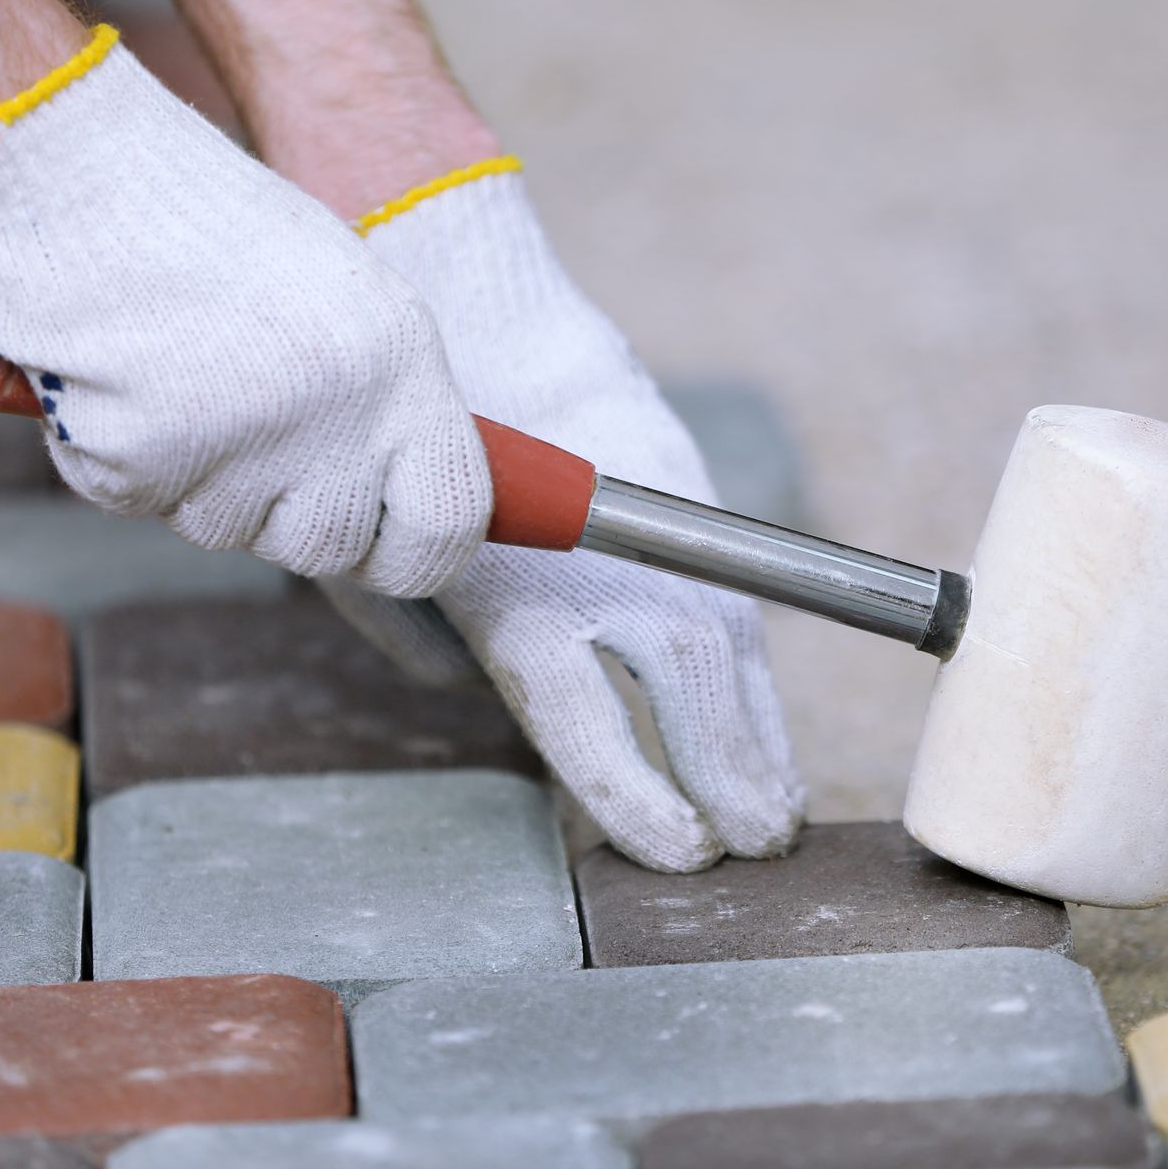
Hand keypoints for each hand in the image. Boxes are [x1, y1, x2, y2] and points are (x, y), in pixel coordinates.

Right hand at [0, 29, 488, 595]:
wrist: (80, 169)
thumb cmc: (218, 231)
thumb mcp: (346, 304)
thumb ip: (384, 410)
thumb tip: (397, 511)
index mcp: (402, 371)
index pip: (446, 529)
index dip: (417, 556)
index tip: (390, 548)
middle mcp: (333, 421)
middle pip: (330, 549)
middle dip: (294, 518)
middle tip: (256, 439)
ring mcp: (238, 452)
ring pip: (234, 533)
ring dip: (208, 484)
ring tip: (183, 378)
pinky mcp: (142, 466)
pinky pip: (147, 504)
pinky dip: (130, 460)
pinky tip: (125, 380)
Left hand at [323, 169, 805, 871]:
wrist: (486, 320)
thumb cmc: (421, 453)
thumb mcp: (386, 550)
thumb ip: (418, 636)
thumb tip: (460, 690)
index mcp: (510, 593)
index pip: (584, 715)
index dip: (635, 790)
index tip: (680, 848)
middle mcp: (594, 567)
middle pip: (683, 681)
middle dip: (732, 770)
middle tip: (759, 845)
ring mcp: (652, 530)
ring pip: (726, 644)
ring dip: (761, 733)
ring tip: (781, 807)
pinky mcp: (686, 498)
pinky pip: (733, 605)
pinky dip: (755, 677)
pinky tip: (770, 730)